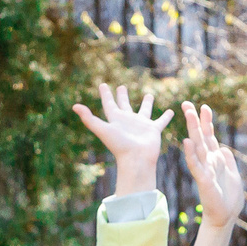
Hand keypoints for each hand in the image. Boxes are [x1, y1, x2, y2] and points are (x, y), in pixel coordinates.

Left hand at [73, 82, 171, 198]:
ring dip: (146, 103)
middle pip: (124, 105)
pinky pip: (161, 121)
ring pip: (144, 110)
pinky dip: (166, 116)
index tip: (103, 85)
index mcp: (115, 120)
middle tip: (122, 86)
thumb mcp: (102, 129)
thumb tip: (74, 106)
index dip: (105, 94)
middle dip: (122, 96)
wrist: (136, 160)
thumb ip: (89, 118)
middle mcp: (128, 121)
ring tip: (149, 94)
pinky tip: (171, 110)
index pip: (109, 104)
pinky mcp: (153, 130)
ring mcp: (141, 125)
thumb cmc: (119, 146)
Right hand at [180, 100, 246, 233]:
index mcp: (216, 160)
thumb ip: (228, 161)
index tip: (204, 106)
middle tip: (187, 103)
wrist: (225, 218)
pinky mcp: (204, 181)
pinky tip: (187, 142)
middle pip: (201, 137)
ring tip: (189, 114)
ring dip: (193, 130)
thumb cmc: (228, 199)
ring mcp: (205, 170)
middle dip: (195, 120)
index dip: (207, 122)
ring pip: (197, 146)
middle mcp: (209, 162)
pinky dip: (191, 154)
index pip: (210, 137)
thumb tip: (224, 148)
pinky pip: (196, 165)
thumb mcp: (233, 175)